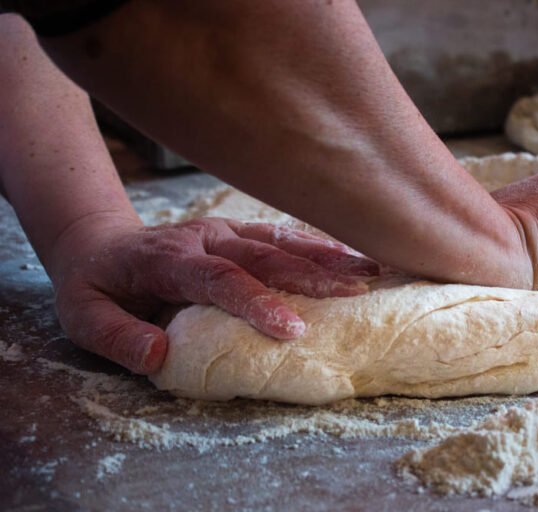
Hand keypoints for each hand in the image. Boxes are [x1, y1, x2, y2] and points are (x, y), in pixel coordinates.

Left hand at [49, 214, 377, 373]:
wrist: (101, 244)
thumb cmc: (96, 286)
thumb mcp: (82, 317)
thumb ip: (117, 337)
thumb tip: (159, 354)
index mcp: (167, 261)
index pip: (219, 278)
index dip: (256, 301)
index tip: (291, 329)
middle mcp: (203, 239)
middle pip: (263, 255)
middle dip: (313, 274)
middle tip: (358, 291)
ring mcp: (223, 231)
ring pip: (280, 240)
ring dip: (326, 255)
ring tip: (370, 268)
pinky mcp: (236, 232)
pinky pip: (280, 236)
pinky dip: (315, 244)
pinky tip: (349, 253)